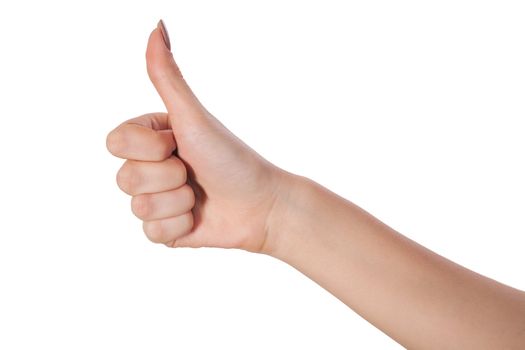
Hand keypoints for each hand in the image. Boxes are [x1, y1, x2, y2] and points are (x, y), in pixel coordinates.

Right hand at [106, 21, 287, 252]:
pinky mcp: (164, 230)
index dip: (151, 147)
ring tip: (199, 195)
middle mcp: (148, 168)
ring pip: (139, 208)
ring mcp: (155, 200)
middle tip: (194, 172)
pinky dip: (181, 225)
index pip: (116, 142)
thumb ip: (168, 77)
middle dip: (169, 176)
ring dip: (179, 202)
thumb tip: (156, 26)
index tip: (181, 143)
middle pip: (125, 179)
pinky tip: (198, 217)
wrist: (261, 204)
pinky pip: (153, 234)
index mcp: (150, 138)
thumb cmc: (231, 157)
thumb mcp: (195, 117)